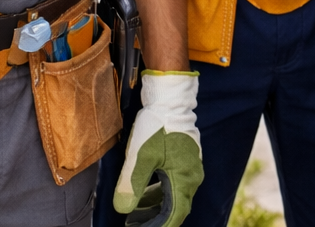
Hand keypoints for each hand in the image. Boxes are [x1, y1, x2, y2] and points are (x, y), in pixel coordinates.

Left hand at [114, 70, 203, 226]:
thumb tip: (122, 210)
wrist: (170, 100)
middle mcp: (192, 176)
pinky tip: (144, 193)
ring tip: (134, 214)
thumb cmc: (156, 127)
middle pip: (176, 208)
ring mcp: (191, 167)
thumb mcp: (140, 157)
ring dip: (155, 208)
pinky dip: (159, 194)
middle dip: (155, 220)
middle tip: (133, 225)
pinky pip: (174, 184)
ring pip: (174, 196)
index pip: (174, 215)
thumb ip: (131, 185)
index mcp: (184, 179)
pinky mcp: (185, 159)